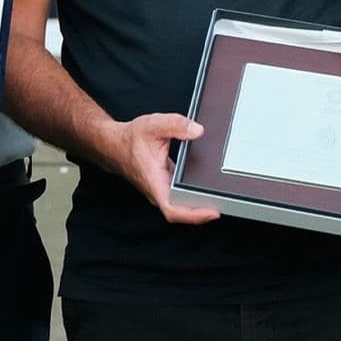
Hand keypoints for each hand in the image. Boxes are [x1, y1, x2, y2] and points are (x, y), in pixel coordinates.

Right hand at [103, 113, 220, 224]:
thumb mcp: (153, 125)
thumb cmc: (130, 139)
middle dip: (203, 212)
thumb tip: (197, 130)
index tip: (212, 212)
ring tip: (222, 200)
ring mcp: (161, 191)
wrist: (114, 144)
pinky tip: (207, 191)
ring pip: (181, 207)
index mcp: (154, 182)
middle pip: (182, 212)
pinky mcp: (165, 187)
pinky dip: (194, 198)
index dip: (193, 215)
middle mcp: (158, 191)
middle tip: (226, 204)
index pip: (173, 209)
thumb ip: (176, 125)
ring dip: (200, 207)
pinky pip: (181, 199)